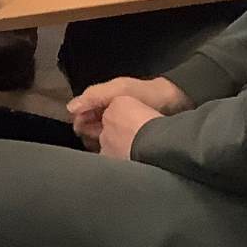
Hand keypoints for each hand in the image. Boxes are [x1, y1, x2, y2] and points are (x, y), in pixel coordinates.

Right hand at [67, 76, 188, 147]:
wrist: (176, 102)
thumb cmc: (146, 93)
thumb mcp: (118, 89)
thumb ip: (94, 96)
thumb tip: (70, 109)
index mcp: (102, 103)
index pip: (81, 117)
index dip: (80, 123)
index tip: (84, 131)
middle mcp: (108, 118)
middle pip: (88, 132)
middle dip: (89, 137)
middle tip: (98, 142)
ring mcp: (119, 132)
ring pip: (101, 142)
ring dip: (100, 146)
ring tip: (108, 150)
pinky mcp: (130, 144)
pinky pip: (115, 151)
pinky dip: (113, 153)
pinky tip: (116, 157)